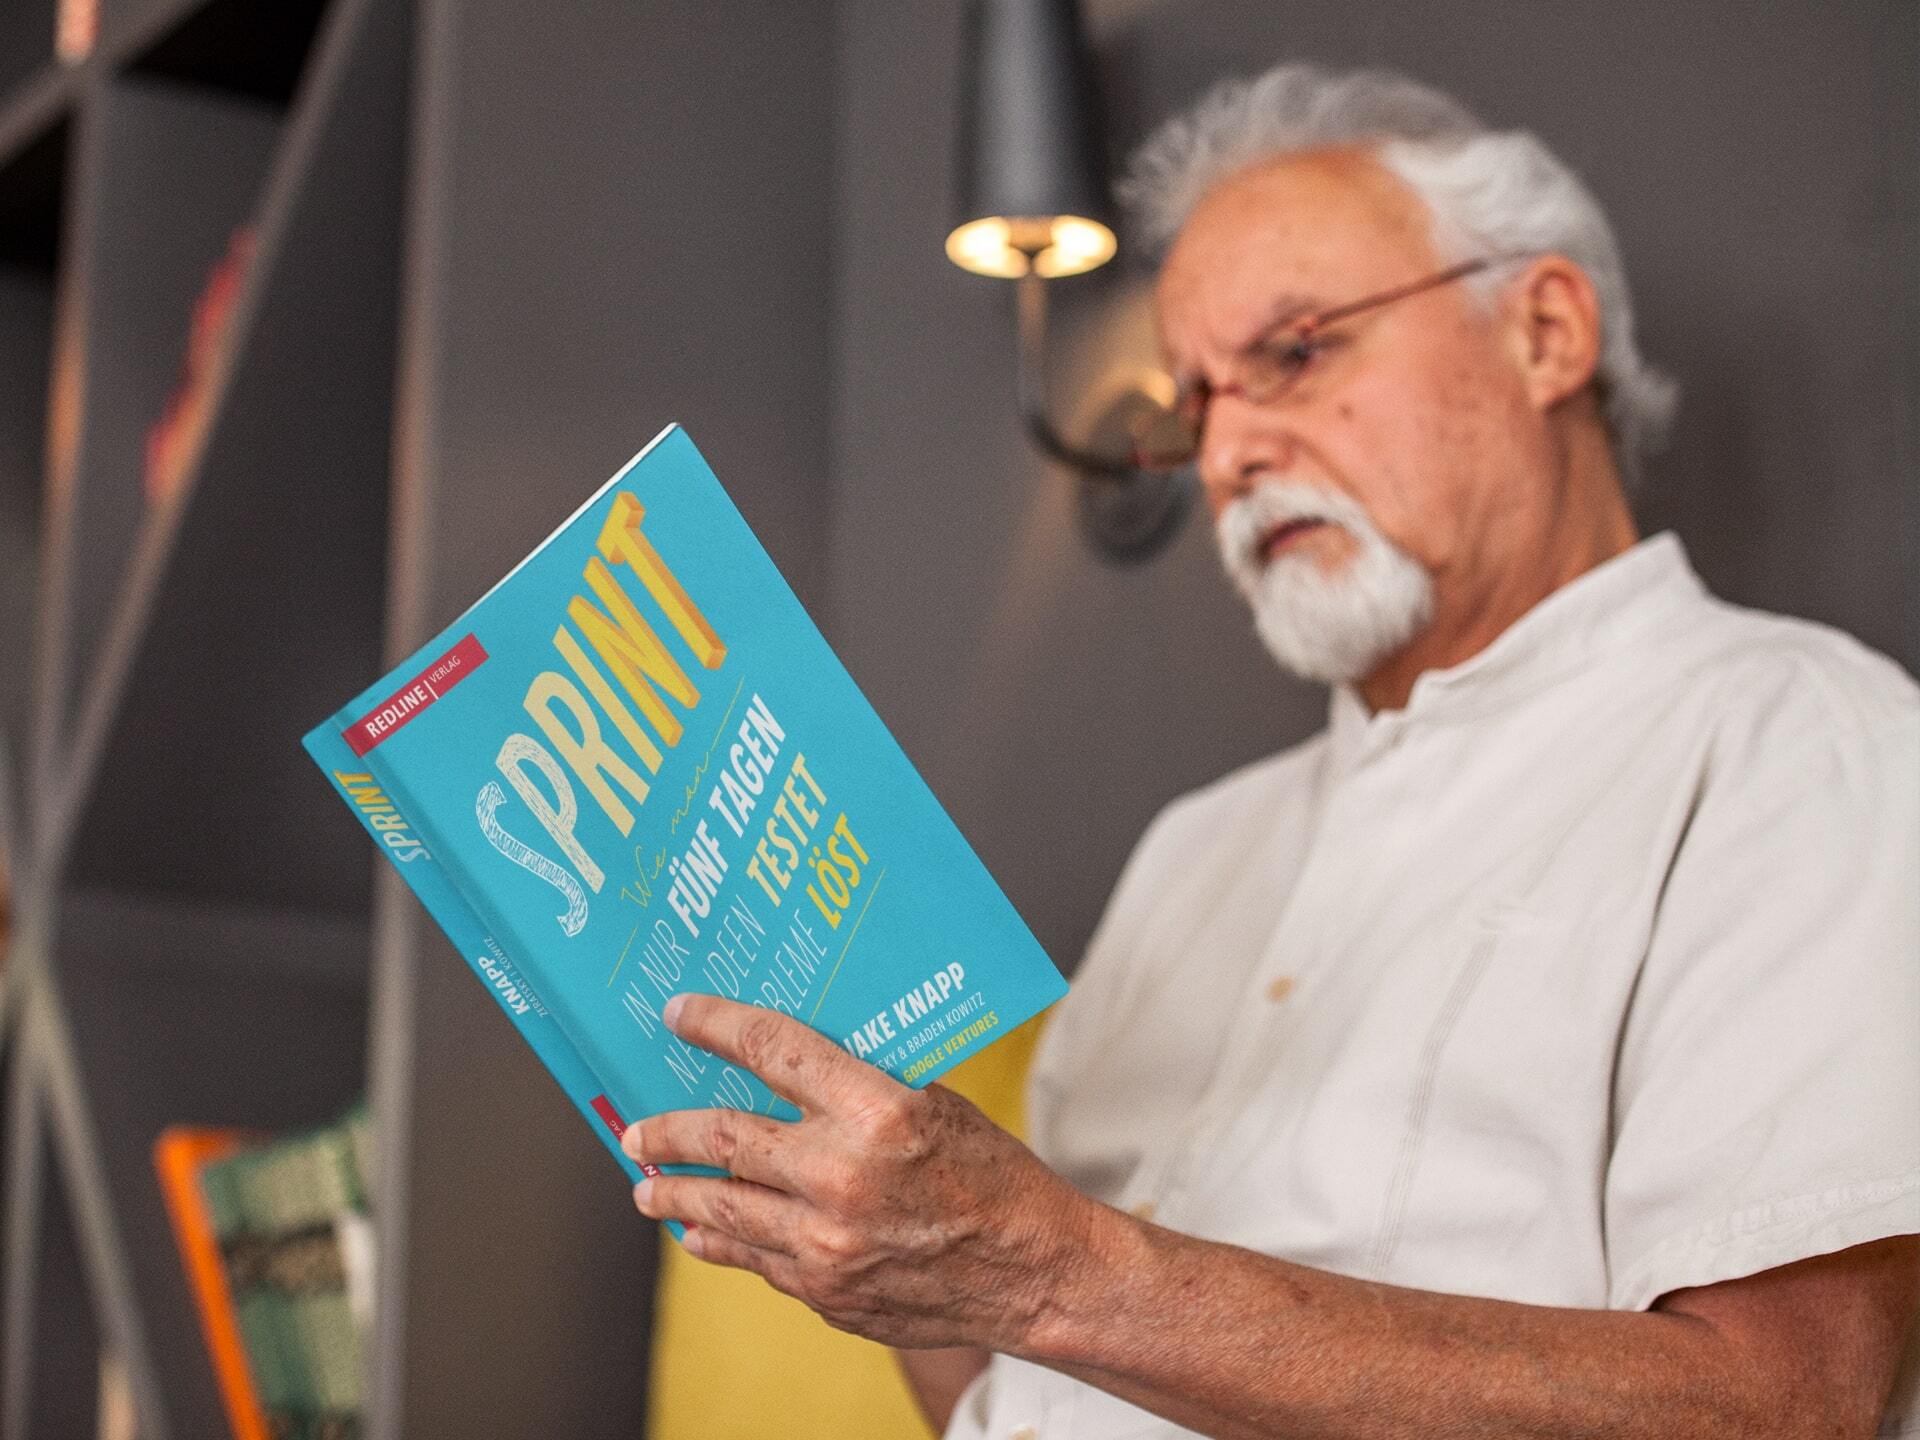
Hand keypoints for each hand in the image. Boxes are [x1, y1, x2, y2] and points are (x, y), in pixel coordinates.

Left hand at [622, 993, 1095, 1351]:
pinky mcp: (825, 1291)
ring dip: (675, 1193)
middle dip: (667, 1131)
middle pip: (723, 1138)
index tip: (680, 1015)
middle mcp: (841, 1177)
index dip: (716, 1026)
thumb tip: (784, 1068)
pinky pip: (754, 1259)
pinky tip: (700, 1235)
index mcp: (875, 1112)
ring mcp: (827, 1243)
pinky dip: (721, 1242)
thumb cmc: (991, 1175)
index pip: (772, 1050)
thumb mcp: (932, 1104)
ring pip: (722, 1209)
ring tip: (648, 1185)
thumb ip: (857, 1090)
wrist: (1033, 1270)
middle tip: (637, 1129)